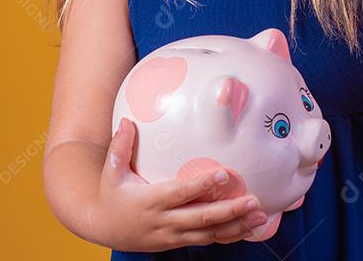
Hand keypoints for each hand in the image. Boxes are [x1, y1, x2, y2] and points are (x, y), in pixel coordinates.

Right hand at [92, 118, 267, 250]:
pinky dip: (228, 236)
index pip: (180, 193)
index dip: (202, 185)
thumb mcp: (111, 171)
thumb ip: (120, 146)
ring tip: (258, 216)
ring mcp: (172, 235)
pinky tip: (247, 228)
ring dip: (235, 226)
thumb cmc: (111, 195)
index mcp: (151, 200)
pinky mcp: (177, 241)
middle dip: (229, 210)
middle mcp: (164, 220)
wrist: (104, 228)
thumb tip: (125, 119)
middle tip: (252, 200)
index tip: (223, 174)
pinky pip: (206, 240)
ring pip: (208, 233)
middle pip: (201, 217)